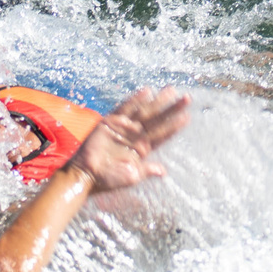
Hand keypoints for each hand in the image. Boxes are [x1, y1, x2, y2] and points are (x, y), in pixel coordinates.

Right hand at [71, 87, 191, 192]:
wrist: (85, 175)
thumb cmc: (108, 180)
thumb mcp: (131, 176)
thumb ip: (146, 170)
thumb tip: (163, 171)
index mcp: (142, 149)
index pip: (162, 135)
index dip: (174, 126)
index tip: (187, 117)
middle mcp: (135, 136)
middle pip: (157, 120)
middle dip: (171, 109)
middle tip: (187, 98)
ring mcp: (124, 127)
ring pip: (145, 111)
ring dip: (158, 102)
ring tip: (172, 91)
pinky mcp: (111, 122)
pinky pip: (125, 108)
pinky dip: (135, 100)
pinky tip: (147, 92)